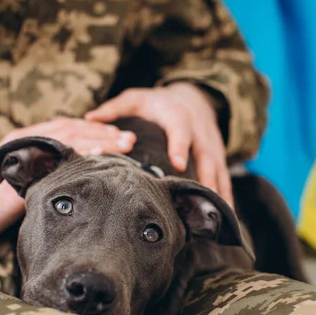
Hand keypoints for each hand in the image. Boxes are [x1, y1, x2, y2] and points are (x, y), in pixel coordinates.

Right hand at [0, 118, 136, 242]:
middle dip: (103, 132)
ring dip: (97, 138)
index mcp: (27, 141)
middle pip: (72, 129)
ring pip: (67, 137)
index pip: (68, 129)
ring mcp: (23, 151)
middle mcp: (26, 141)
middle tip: (130, 138)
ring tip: (123, 143)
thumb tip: (76, 179)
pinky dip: (77, 153)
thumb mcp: (25, 183)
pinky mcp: (21, 166)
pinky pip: (54, 157)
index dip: (94, 131)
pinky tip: (98, 156)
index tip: (119, 137)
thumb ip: (47, 174)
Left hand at [85, 83, 232, 206]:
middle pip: (206, 156)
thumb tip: (89, 118)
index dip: (179, 146)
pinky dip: (226, 196)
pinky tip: (226, 216)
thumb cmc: (157, 103)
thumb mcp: (136, 99)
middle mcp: (200, 132)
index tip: (178, 163)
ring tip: (221, 216)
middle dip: (207, 177)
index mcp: (178, 117)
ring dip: (221, 192)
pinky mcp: (218, 157)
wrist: (193, 98)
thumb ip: (115, 109)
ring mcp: (212, 146)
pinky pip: (224, 178)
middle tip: (206, 197)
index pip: (180, 132)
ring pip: (220, 170)